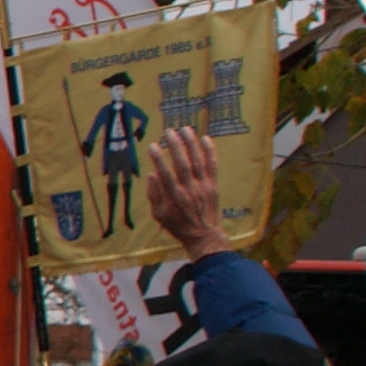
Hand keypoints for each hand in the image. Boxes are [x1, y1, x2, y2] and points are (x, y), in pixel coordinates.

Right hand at [144, 126, 229, 260]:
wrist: (204, 235)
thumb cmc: (178, 226)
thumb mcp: (159, 215)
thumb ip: (154, 195)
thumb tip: (152, 175)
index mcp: (174, 198)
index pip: (165, 174)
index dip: (158, 159)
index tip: (153, 146)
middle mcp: (189, 190)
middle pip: (182, 164)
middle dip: (175, 146)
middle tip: (169, 131)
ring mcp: (203, 187)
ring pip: (197, 161)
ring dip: (192, 144)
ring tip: (186, 129)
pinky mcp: (213, 185)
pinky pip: (212, 166)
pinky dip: (210, 152)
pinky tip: (205, 139)